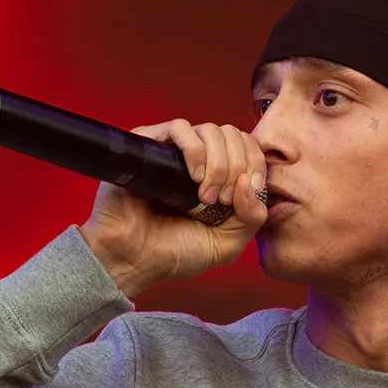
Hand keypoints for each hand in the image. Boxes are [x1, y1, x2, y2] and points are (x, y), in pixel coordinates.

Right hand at [78, 119, 268, 298]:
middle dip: (237, 168)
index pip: (248, 147)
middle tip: (221, 200)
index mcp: (218, 174)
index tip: (246, 193)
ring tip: (205, 196)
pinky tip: (193, 178)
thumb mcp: (228, 244)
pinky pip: (179, 127)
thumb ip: (252, 217)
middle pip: (233, 135)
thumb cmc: (175, 253)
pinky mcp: (148, 145)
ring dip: (219, 164)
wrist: (132, 260)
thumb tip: (250, 182)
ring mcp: (172, 151)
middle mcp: (197, 158)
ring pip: (211, 130)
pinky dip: (195, 150)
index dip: (255, 165)